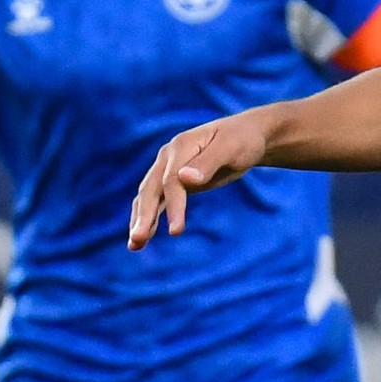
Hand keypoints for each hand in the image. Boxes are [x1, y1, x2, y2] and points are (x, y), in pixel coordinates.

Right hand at [128, 108, 273, 246]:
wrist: (246, 135)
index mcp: (181, 146)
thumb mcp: (231, 149)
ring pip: (148, 197)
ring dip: (140, 220)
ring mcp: (168, 169)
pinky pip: (157, 201)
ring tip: (134, 246)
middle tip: (138, 240)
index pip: (171, 180)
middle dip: (145, 216)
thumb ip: (208, 162)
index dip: (173, 206)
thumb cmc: (242, 141)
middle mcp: (168, 157)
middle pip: (151, 189)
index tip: (176, 231)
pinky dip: (149, 218)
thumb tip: (185, 179)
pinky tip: (142, 239)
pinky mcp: (173, 181)